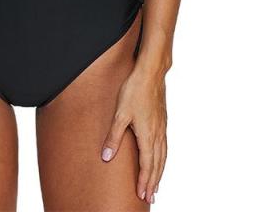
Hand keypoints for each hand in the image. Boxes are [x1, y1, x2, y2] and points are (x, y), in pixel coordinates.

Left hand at [100, 69, 166, 203]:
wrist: (150, 73)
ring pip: (163, 156)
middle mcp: (158, 134)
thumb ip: (113, 136)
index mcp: (148, 135)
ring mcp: (162, 128)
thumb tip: (106, 157)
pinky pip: (165, 147)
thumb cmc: (134, 91)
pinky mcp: (162, 121)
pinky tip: (160, 160)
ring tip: (156, 185)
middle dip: (153, 182)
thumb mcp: (120, 113)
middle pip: (157, 164)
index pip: (147, 165)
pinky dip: (163, 159)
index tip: (142, 195)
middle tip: (150, 197)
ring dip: (159, 173)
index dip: (144, 181)